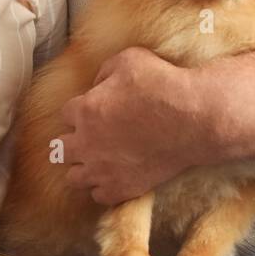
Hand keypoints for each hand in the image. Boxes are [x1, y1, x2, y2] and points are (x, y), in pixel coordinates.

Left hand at [59, 46, 212, 205]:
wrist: (194, 119)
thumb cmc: (163, 84)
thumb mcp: (129, 59)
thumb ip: (104, 72)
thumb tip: (97, 87)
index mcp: (85, 111)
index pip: (66, 114)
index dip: (81, 111)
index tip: (95, 111)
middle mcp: (87, 143)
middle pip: (60, 149)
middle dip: (74, 141)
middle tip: (94, 136)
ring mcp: (103, 170)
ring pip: (74, 177)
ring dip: (83, 167)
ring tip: (99, 160)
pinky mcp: (122, 189)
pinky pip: (98, 195)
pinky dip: (103, 187)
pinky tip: (115, 176)